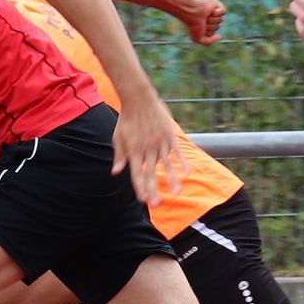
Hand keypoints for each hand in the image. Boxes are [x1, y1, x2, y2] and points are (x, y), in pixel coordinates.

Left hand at [111, 89, 184, 205]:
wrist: (138, 99)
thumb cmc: (127, 119)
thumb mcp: (118, 138)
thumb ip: (119, 156)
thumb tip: (116, 173)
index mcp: (133, 152)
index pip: (137, 174)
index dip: (140, 187)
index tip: (144, 200)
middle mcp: (147, 150)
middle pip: (151, 173)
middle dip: (154, 189)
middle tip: (157, 204)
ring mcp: (159, 143)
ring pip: (166, 165)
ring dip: (172, 180)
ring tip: (177, 192)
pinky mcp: (169, 136)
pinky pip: (177, 152)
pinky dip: (182, 162)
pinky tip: (187, 173)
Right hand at [182, 0, 226, 45]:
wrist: (192, 12)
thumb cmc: (193, 25)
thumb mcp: (198, 39)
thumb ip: (208, 42)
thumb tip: (219, 36)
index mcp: (204, 24)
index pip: (213, 31)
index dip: (208, 31)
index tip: (200, 27)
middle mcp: (208, 17)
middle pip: (218, 26)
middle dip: (211, 25)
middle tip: (202, 20)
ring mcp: (212, 10)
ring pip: (221, 19)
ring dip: (213, 19)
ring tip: (204, 15)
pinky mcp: (216, 3)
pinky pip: (223, 11)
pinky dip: (217, 12)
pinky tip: (210, 10)